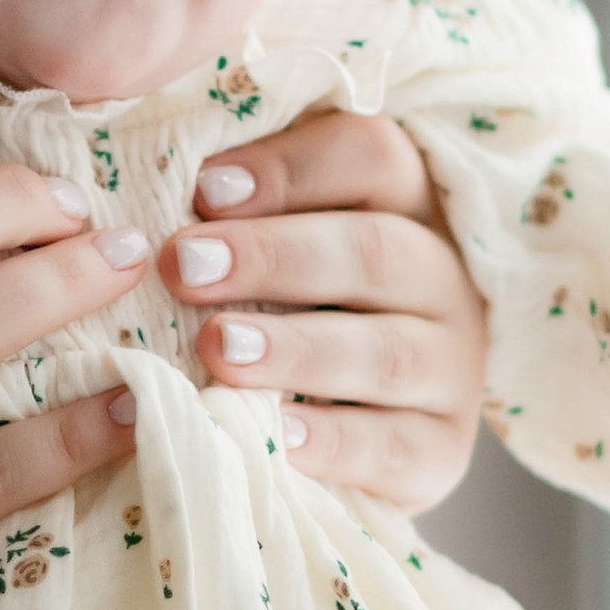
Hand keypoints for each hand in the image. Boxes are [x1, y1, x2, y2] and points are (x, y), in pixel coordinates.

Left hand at [164, 113, 491, 511]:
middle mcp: (441, 280)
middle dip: (272, 256)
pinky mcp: (442, 452)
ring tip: (217, 349)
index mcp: (406, 204)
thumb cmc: (287, 314)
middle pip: (374, 250)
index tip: (203, 189)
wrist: (345, 443)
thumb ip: (233, 210)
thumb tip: (159, 191)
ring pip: (385, 352)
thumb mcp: (274, 247)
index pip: (371, 157)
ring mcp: (451, 370)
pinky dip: (334, 443)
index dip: (290, 170)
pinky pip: (393, 447)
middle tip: (184, 265)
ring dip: (296, 349)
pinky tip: (277, 435)